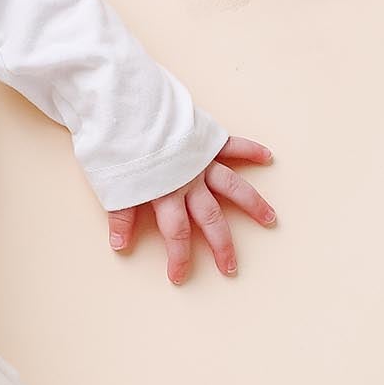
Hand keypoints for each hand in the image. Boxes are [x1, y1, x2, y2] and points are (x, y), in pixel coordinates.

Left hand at [107, 135, 277, 284]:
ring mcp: (202, 160)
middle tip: (230, 267)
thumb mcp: (112, 184)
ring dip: (252, 204)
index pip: (177, 233)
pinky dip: (251, 149)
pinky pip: (234, 145)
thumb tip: (120, 244)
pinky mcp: (207, 138)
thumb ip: (120, 215)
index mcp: (166, 193)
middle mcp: (190, 180)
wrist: (127, 107)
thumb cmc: (117, 145)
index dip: (179, 258)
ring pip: (233, 186)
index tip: (179, 277)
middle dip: (222, 245)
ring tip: (270, 219)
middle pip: (210, 218)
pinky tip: (267, 156)